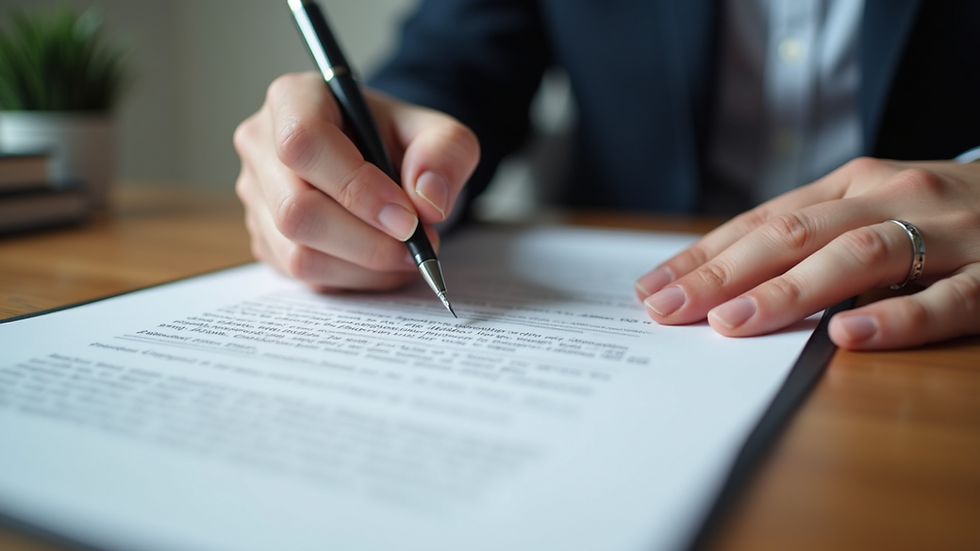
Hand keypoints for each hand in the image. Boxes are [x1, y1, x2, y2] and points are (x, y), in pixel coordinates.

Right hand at [233, 72, 478, 291]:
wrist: (383, 163)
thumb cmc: (401, 142)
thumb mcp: (440, 134)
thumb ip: (446, 153)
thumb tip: (427, 199)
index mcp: (294, 98)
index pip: (304, 142)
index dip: (356, 187)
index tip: (407, 217)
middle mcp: (261, 145)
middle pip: (296, 209)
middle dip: (367, 241)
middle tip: (417, 245)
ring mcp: (257, 196)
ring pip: (297, 253)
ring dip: (364, 267)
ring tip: (407, 255)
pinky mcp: (264, 238)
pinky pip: (303, 276)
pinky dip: (353, 280)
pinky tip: (383, 263)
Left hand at [635, 157, 979, 349]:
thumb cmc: (943, 213)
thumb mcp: (871, 207)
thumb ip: (810, 235)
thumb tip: (721, 280)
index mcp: (853, 184)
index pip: (761, 221)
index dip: (703, 256)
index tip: (652, 290)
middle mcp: (891, 197)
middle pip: (793, 233)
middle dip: (723, 274)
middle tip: (668, 310)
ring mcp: (947, 233)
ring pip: (858, 257)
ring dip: (791, 291)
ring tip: (734, 323)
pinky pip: (947, 298)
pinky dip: (899, 317)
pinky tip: (850, 336)